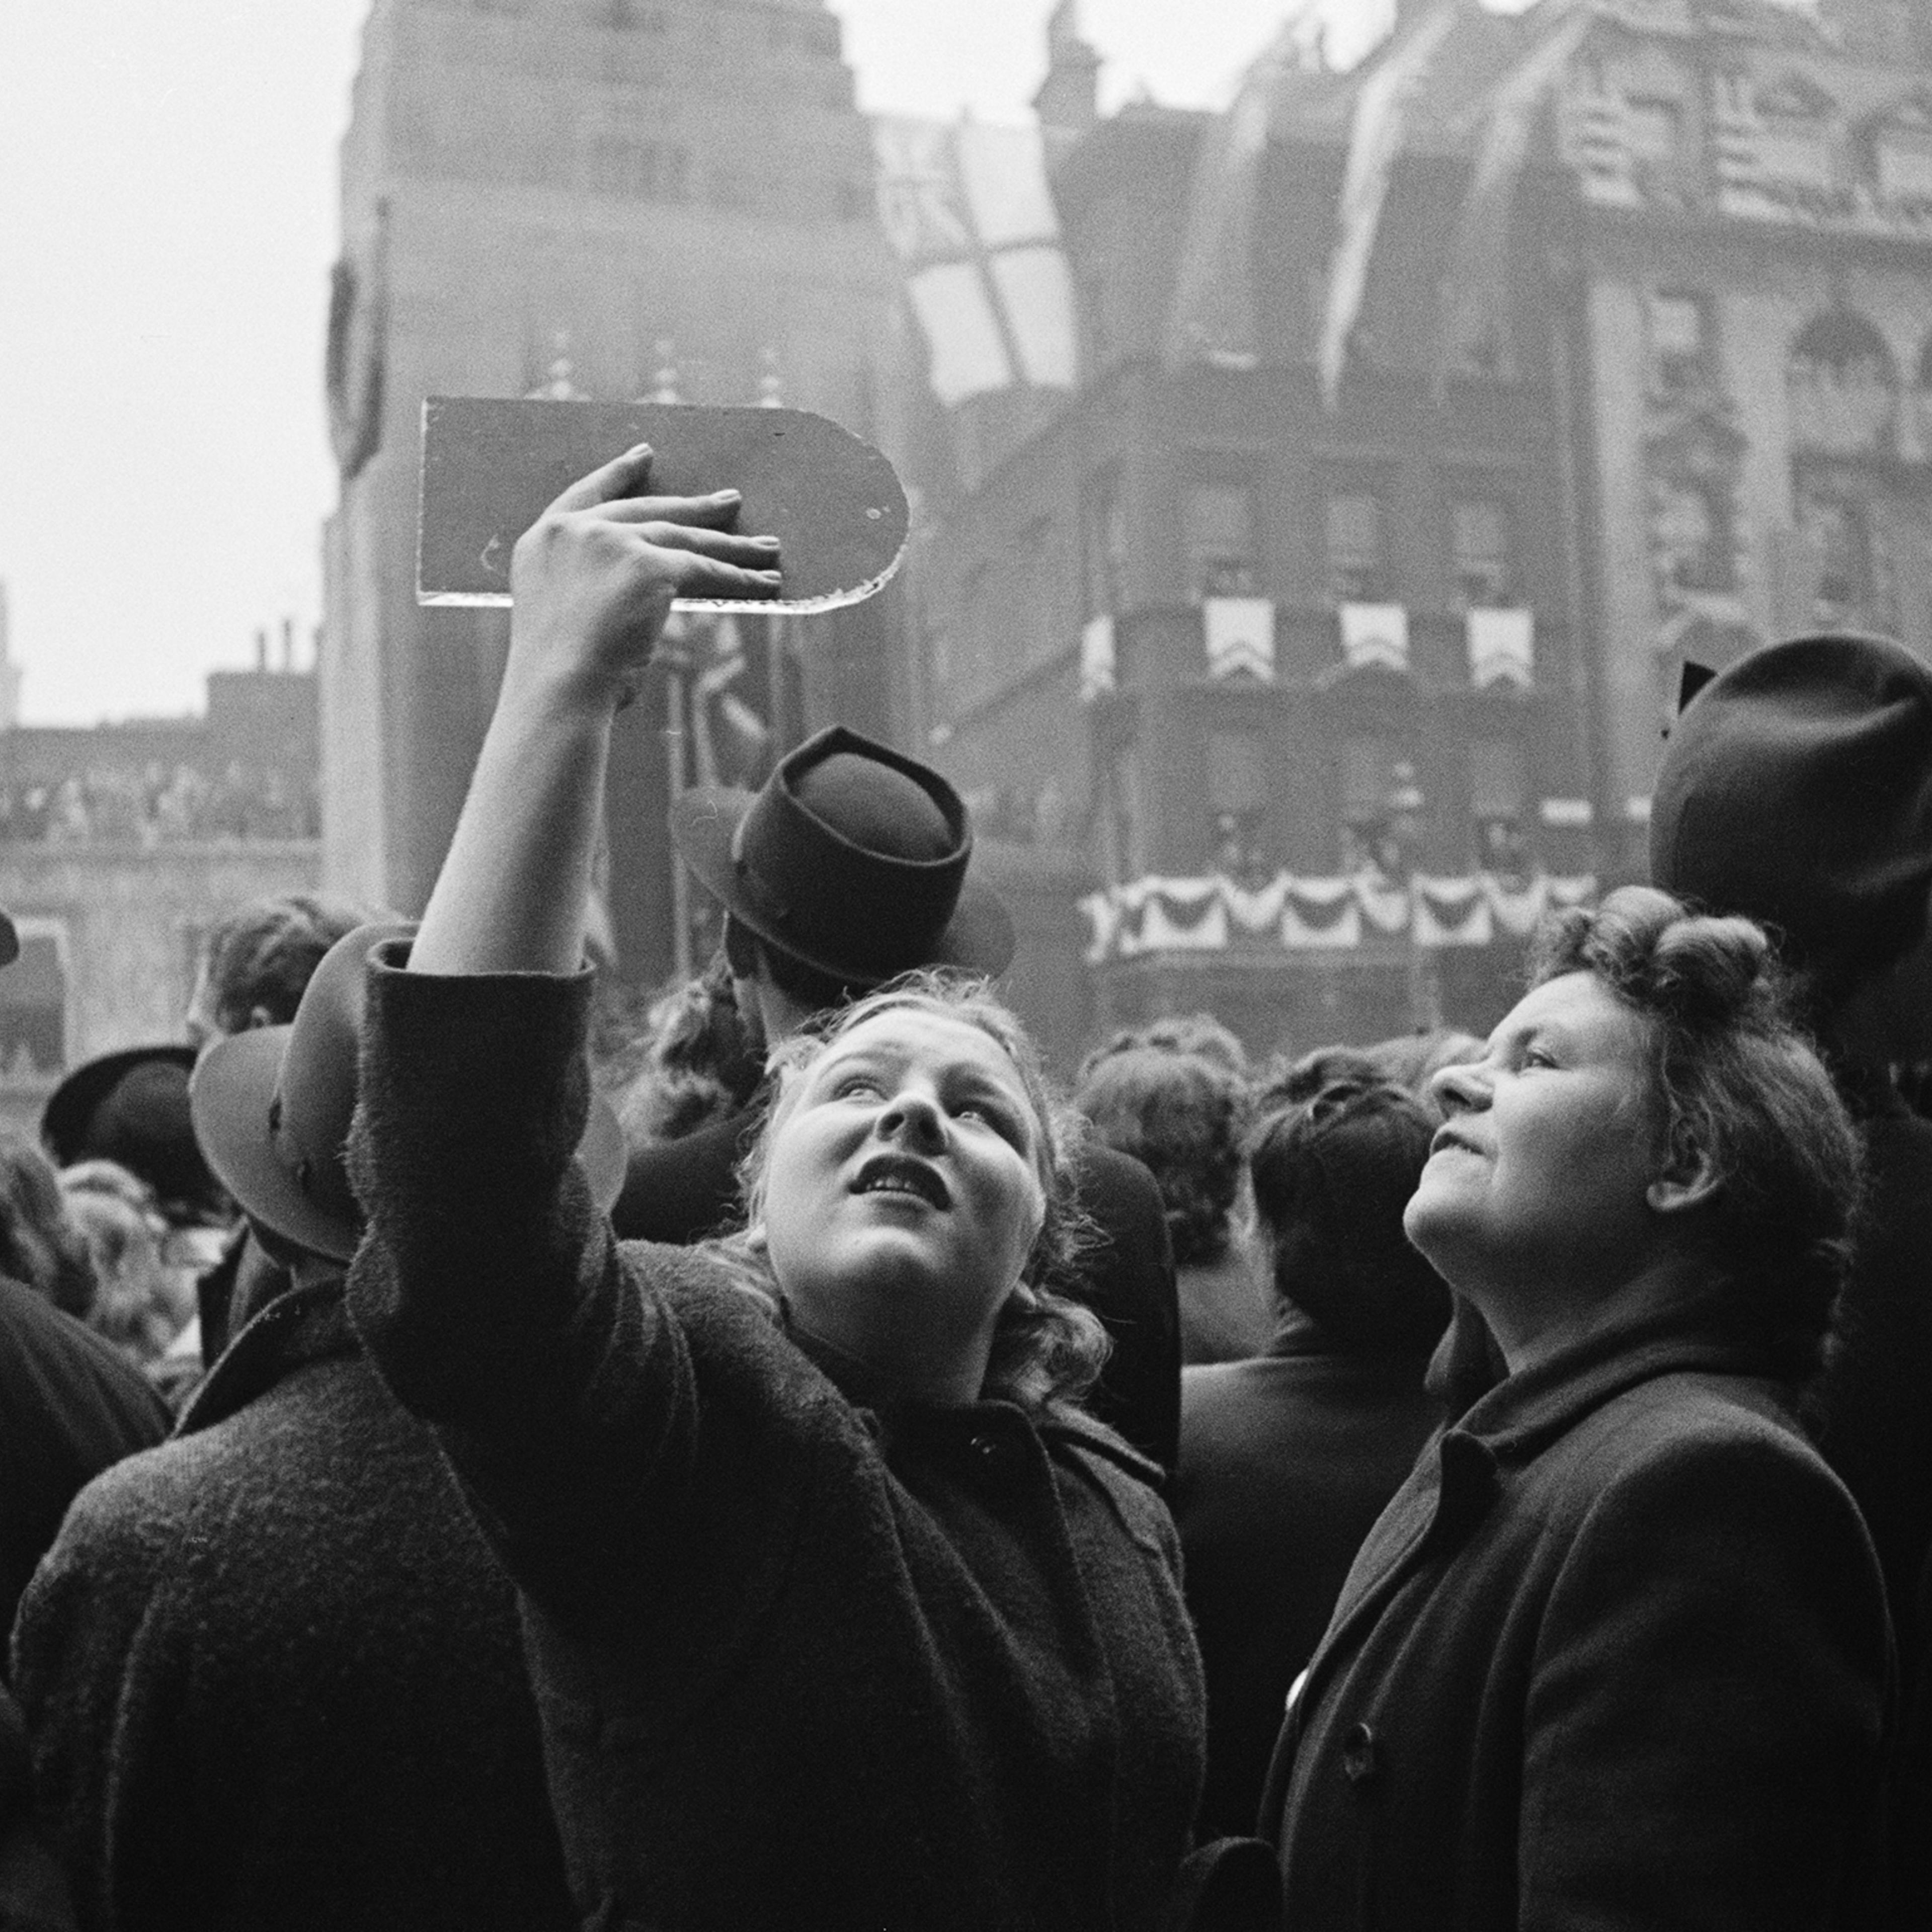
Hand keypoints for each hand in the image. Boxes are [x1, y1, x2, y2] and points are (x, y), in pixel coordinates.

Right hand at [504, 444, 780, 710]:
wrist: (555, 690)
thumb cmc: (556, 678)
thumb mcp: (562, 617)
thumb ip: (588, 590)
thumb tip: (624, 602)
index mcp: (544, 540)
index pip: (588, 494)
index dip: (618, 473)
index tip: (644, 455)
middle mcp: (576, 531)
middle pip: (648, 511)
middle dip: (695, 508)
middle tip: (728, 501)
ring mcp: (612, 542)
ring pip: (683, 538)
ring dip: (730, 544)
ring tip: (766, 546)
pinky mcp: (648, 565)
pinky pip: (704, 569)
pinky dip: (739, 577)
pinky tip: (765, 581)